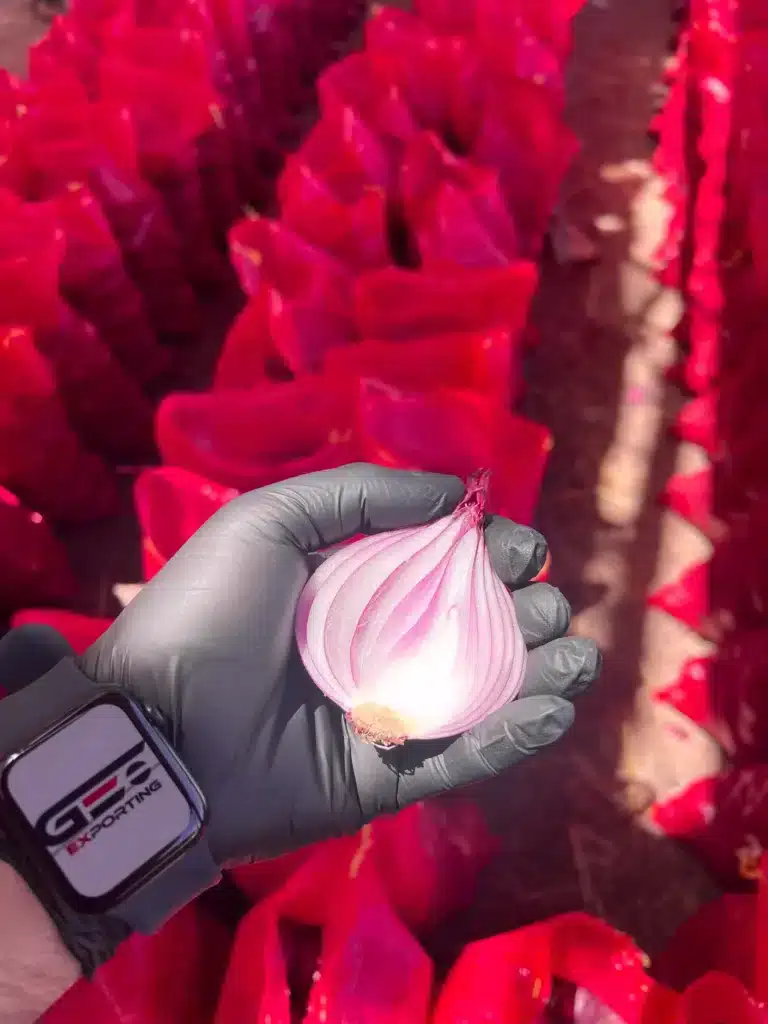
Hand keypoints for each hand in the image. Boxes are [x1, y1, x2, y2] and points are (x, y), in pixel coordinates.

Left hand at [78, 464, 601, 866]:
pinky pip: (462, 757)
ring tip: (575, 658)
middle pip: (475, 628)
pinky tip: (551, 708)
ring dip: (540, 674)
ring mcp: (385, 714)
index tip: (522, 550)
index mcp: (355, 588)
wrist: (155, 730)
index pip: (442, 567)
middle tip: (546, 607)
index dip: (491, 556)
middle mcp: (377, 648)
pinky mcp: (387, 776)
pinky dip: (512, 736)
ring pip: (483, 694)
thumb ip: (357, 493)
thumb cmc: (206, 615)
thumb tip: (452, 493)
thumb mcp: (268, 522)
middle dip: (527, 613)